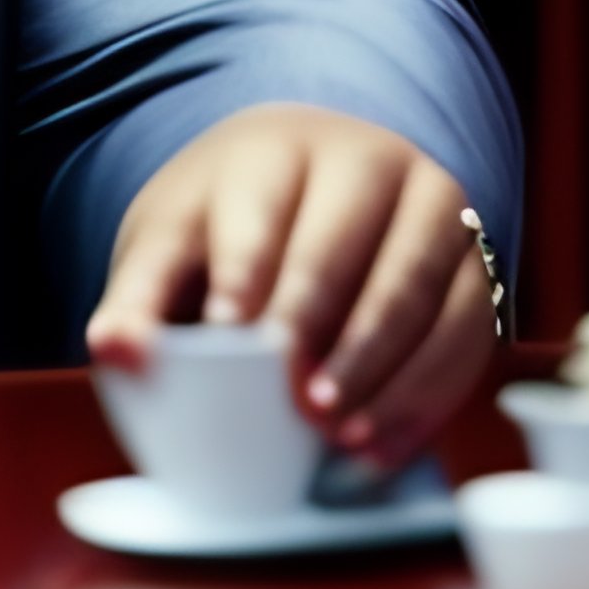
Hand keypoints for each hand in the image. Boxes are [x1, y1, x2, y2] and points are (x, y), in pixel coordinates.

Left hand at [87, 105, 496, 466]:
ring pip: (414, 285)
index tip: (230, 333)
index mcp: (271, 146)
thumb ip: (137, 303)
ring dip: (379, 367)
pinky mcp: (475, 259)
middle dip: (316, 323)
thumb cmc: (226, 225)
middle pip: (340, 241)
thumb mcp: (170, 248)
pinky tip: (381, 442)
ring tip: (336, 431)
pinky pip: (465, 328)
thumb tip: (112, 353)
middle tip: (294, 400)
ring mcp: (427, 203)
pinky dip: (425, 392)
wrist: (308, 183)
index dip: (246, 272)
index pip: (259, 207)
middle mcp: (359, 159)